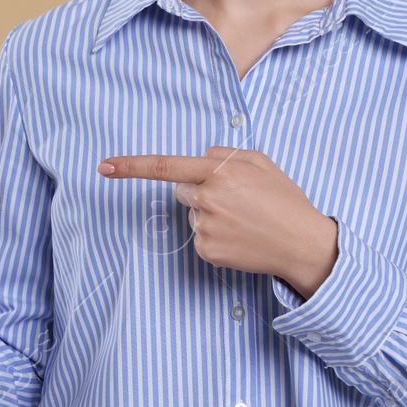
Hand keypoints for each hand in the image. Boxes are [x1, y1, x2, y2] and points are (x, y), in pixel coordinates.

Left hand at [97, 146, 338, 298]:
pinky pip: (199, 237)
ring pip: (192, 214)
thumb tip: (199, 159)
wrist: (303, 244)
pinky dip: (215, 236)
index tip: (104, 166)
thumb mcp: (260, 162)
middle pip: (181, 190)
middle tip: (237, 199)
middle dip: (200, 190)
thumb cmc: (284, 200)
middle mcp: (207, 199)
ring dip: (210, 214)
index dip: (131, 166)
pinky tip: (239, 237)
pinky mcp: (206, 251)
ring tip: (244, 220)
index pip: (165, 167)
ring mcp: (205, 228)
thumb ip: (224, 154)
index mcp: (220, 172)